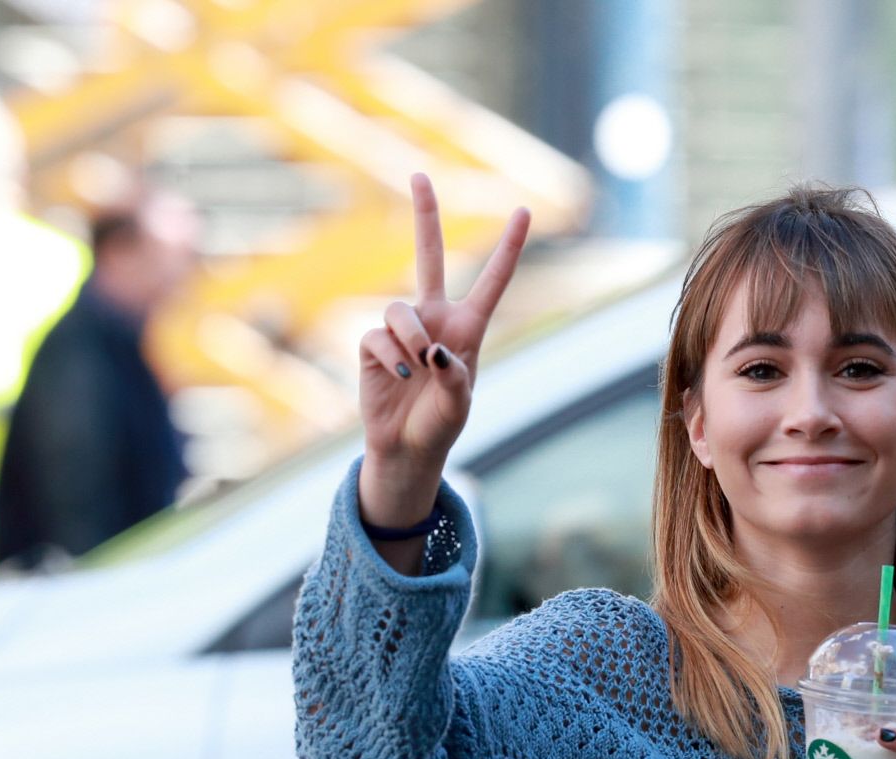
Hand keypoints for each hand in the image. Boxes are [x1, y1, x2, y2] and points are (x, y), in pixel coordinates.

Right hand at [358, 174, 530, 528]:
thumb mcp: (459, 404)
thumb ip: (454, 375)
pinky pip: (376, 336)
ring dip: (408, 338)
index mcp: (468, 328)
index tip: (524, 210)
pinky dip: (390, 357)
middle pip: (429, 256)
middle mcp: (434, 319)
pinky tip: (397, 377)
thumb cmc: (441, 425)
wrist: (407, 448)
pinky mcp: (372, 343)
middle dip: (424, 216)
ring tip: (417, 369)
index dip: (508, 248)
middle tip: (419, 174)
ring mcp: (401, 328)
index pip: (492, 281)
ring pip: (399, 310)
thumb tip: (430, 347)